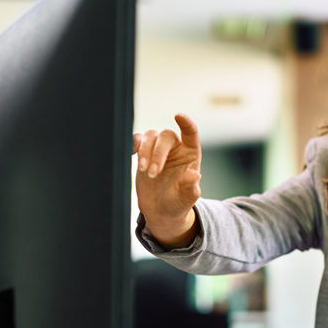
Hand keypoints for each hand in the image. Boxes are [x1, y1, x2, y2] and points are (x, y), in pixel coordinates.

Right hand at [133, 113, 201, 247]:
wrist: (161, 211)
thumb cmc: (178, 203)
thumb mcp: (187, 198)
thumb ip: (191, 187)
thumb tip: (195, 175)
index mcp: (190, 154)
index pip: (190, 133)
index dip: (186, 123)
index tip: (178, 116)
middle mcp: (176, 148)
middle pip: (166, 136)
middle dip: (158, 152)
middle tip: (153, 173)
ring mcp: (158, 150)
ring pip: (150, 136)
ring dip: (145, 150)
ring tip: (145, 170)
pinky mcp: (143, 154)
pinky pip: (137, 140)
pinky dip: (133, 144)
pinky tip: (132, 154)